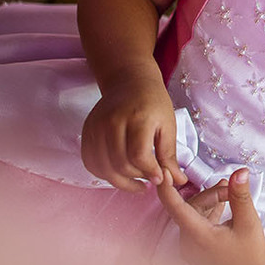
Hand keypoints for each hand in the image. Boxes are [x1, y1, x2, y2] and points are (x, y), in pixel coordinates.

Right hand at [80, 66, 186, 191]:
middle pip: (119, 164)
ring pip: (103, 167)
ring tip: (136, 180)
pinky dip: (104, 173)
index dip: (150, 172)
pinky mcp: (86, 132)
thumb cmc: (153, 103)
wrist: (130, 82)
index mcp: (138, 118)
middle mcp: (112, 122)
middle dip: (136, 178)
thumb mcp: (168, 126)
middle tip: (148, 179)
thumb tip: (177, 181)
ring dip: (120, 180)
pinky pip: (91, 163)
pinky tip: (119, 172)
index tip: (159, 178)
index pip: (139, 155)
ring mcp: (96, 127)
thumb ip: (169, 155)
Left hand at [157, 168, 264, 264]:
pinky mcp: (195, 249)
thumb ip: (240, 195)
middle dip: (211, 194)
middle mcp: (188, 244)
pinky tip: (224, 204)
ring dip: (211, 201)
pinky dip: (208, 211)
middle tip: (232, 188)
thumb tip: (240, 171)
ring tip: (231, 194)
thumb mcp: (249, 221)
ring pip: (194, 213)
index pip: (174, 208)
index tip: (162, 170)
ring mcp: (190, 247)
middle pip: (191, 207)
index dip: (166, 188)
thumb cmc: (253, 251)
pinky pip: (196, 223)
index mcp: (198, 237)